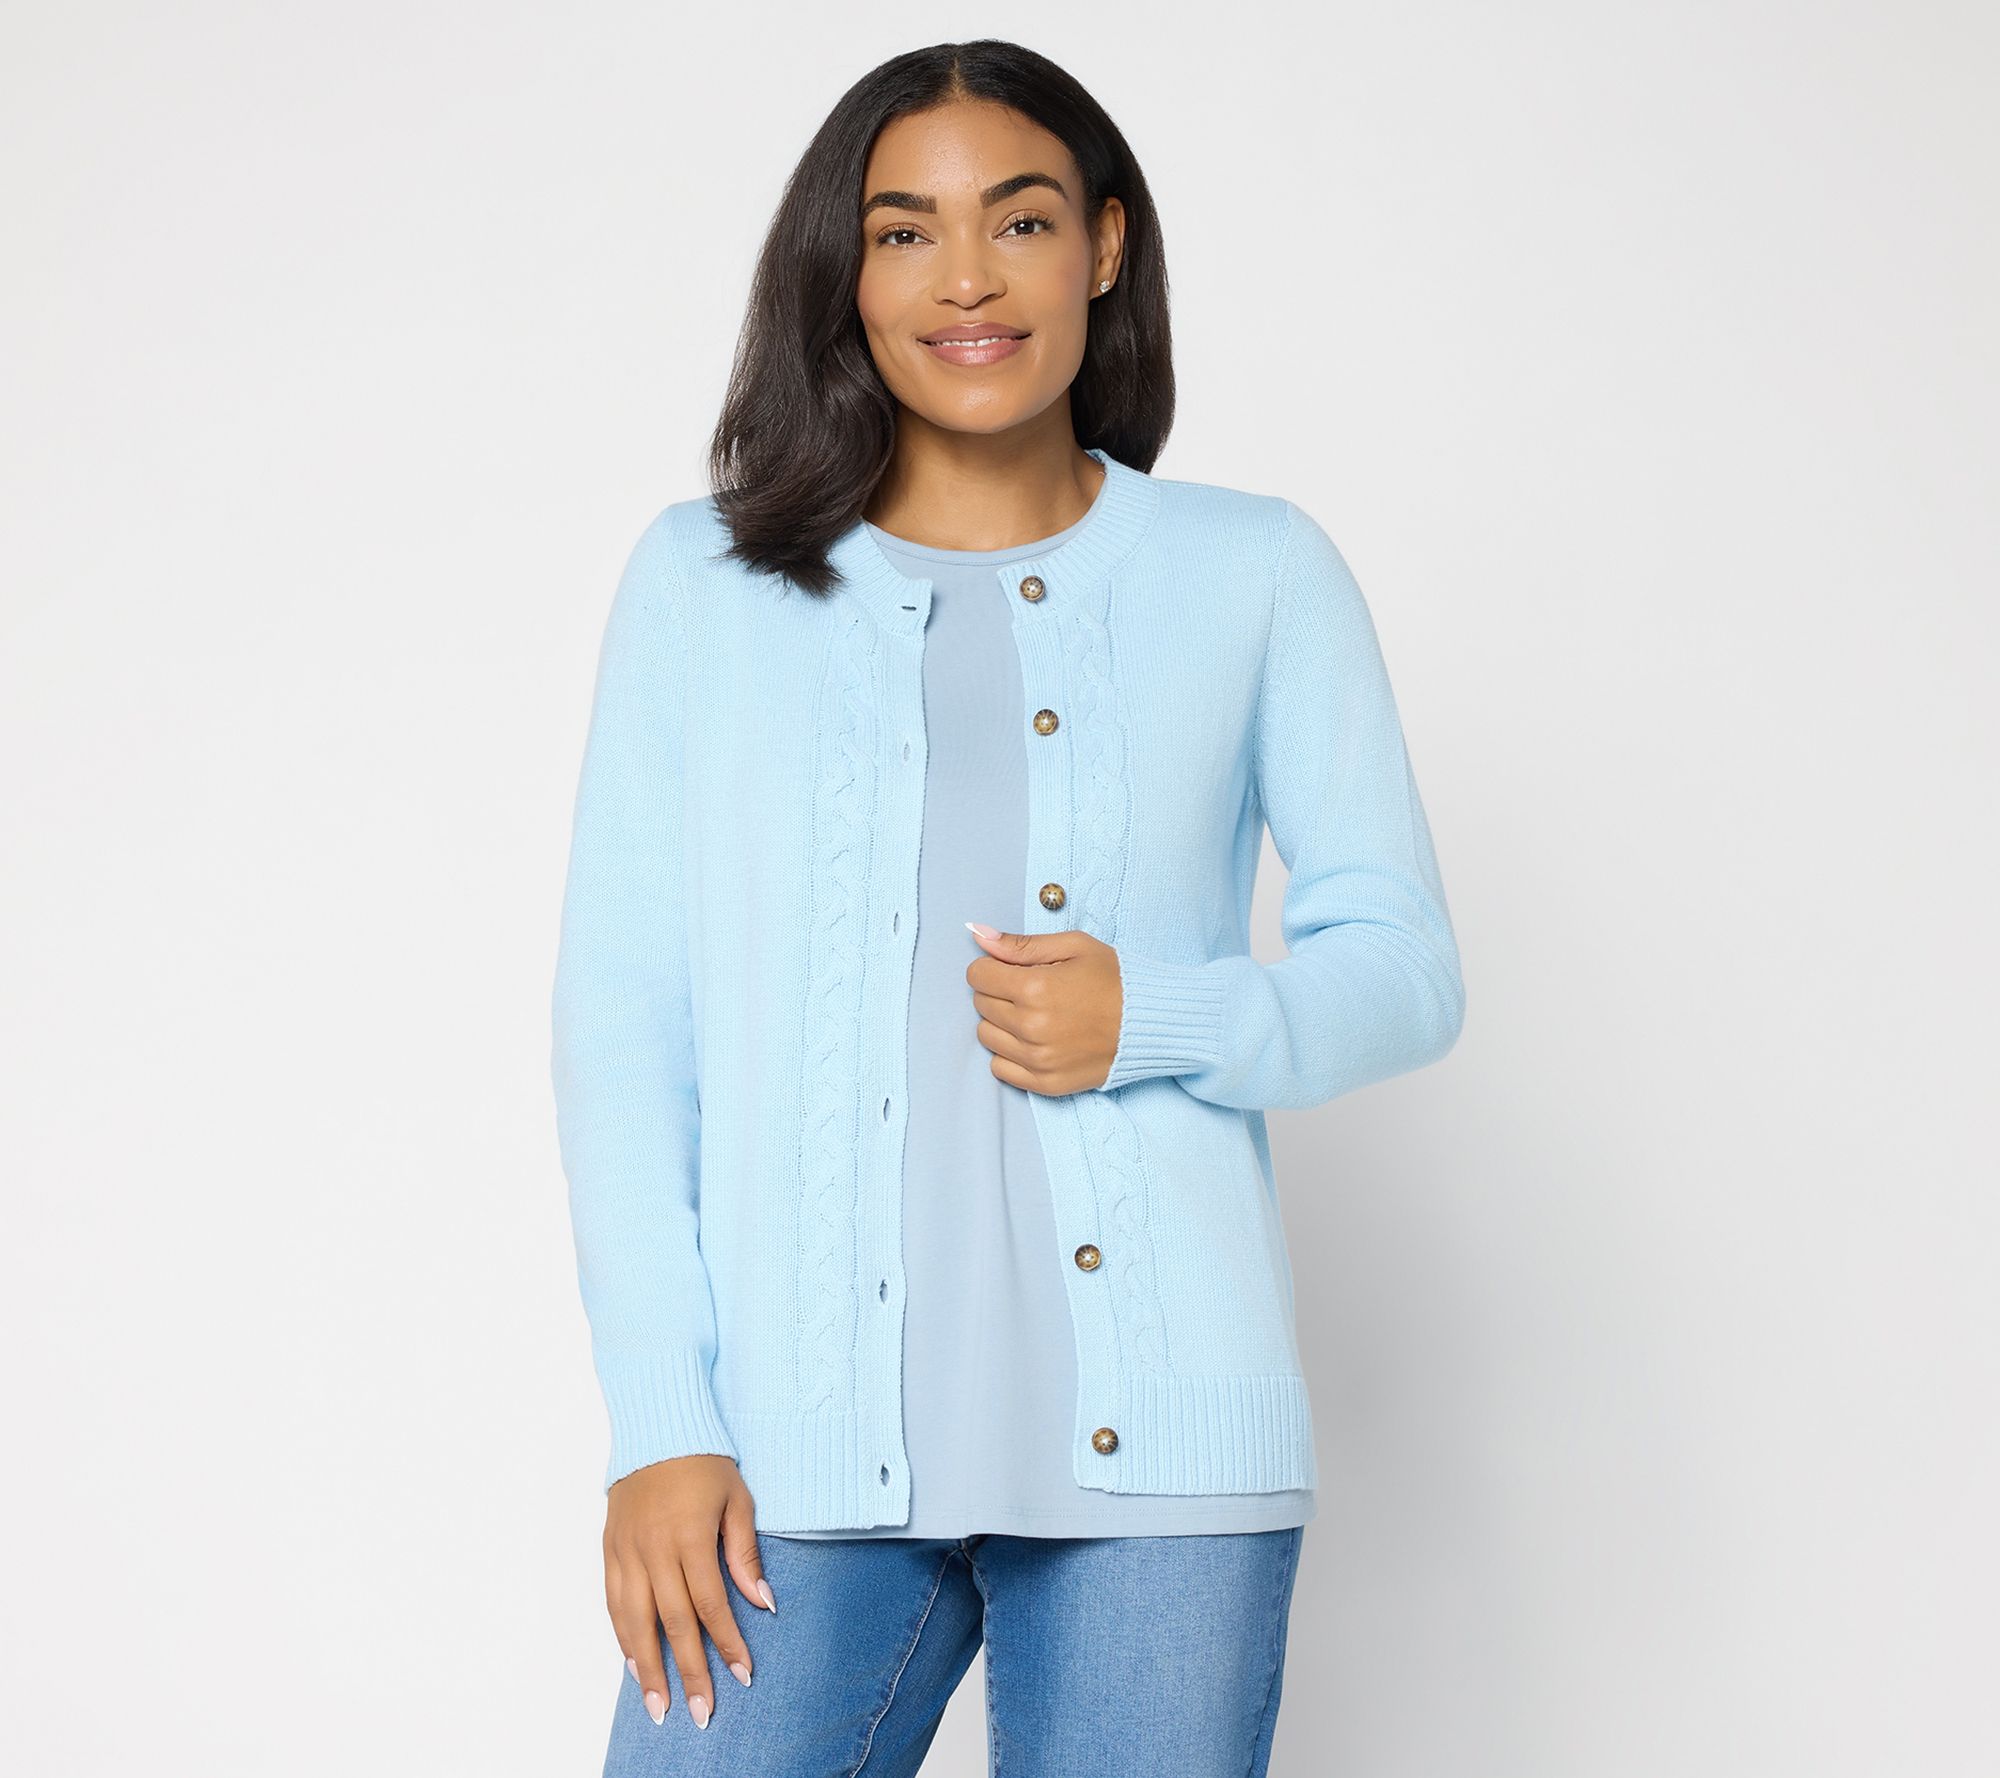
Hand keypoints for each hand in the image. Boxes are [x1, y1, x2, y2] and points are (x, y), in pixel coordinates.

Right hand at [604, 1454, 772, 1728]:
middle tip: (700, 1712)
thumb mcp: (737, 1499)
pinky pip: (613, 1602)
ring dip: (646, 1667)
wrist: (657, 1426)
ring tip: (658, 1705)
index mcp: (690, 1537)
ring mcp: (627, 1551)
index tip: (742, 1675)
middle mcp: (654, 1549)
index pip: (711, 1604)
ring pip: (634, 1621)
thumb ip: (745, 1553)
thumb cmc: (704, 1461)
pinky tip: (632, 1661)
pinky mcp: (610, 1549)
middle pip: (672, 1623)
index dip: (727, 1643)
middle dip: (689, 1671)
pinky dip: (622, 1636)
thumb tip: (762, 1601)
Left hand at [964, 922, 1122, 1093]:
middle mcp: (1031, 1026)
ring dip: (1002, 1022)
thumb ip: (1021, 944)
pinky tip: (1033, 1040)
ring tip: (1034, 1014)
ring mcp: (1037, 1059)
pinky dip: (1010, 1053)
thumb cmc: (1115, 980)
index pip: (977, 975)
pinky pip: (1000, 1068)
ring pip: (987, 1036)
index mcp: (1035, 987)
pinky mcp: (1046, 1083)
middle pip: (981, 1004)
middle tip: (1030, 989)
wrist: (1151, 1022)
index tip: (1013, 968)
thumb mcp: (1073, 947)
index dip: (993, 967)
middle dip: (999, 991)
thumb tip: (977, 934)